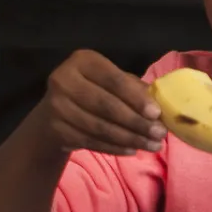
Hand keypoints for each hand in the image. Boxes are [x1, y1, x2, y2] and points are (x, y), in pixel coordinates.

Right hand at [27, 50, 163, 156]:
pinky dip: (114, 148)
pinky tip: (131, 150)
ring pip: (100, 127)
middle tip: (159, 134)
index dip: (136, 98)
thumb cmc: (90, 92)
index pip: (114, 80)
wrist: (52, 114)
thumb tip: (158, 106)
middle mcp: (64, 80)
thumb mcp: (108, 82)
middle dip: (136, 122)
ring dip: (130, 139)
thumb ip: (132, 88)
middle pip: (106, 105)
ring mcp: (57, 106)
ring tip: (151, 146)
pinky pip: (91, 142)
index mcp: (82, 61)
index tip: (157, 114)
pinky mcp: (56, 130)